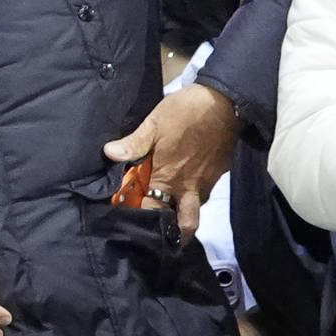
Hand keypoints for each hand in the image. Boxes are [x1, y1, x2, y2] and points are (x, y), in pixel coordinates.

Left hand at [102, 82, 242, 235]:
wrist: (226, 103)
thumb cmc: (185, 113)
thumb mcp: (154, 124)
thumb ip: (133, 144)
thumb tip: (109, 154)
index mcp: (169, 179)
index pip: (154, 211)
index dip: (142, 219)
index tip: (130, 221)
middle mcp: (190, 187)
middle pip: (185, 223)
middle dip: (175, 233)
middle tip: (161, 231)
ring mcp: (208, 182)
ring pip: (196, 208)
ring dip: (184, 211)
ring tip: (170, 207)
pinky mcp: (220, 173)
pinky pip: (205, 192)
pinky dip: (194, 195)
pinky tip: (185, 183)